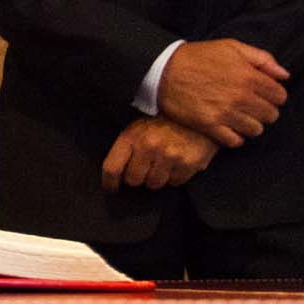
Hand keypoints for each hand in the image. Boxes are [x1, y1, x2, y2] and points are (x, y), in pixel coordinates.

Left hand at [101, 115, 216, 190]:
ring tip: (163, 162)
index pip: (112, 168)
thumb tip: (114, 176)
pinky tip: (177, 162)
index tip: (111, 187)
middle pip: (133, 180)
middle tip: (146, 166)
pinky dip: (174, 177)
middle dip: (138, 177)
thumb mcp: (137, 130)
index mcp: (132, 137)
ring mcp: (170, 156)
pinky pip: (174, 183)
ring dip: (157, 177)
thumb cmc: (162, 125)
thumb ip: (125, 150)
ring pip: (154, 184)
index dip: (109, 182)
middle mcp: (149, 146)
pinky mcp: (188, 164)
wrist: (194, 116)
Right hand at [158, 38, 288, 146]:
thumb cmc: (198, 56)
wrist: (163, 70)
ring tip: (240, 117)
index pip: (280, 96)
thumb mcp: (232, 47)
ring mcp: (225, 113)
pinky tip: (229, 128)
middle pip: (271, 115)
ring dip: (250, 125)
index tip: (264, 95)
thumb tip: (285, 75)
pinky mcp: (209, 126)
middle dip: (264, 111)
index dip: (274, 96)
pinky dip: (235, 137)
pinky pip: (235, 141)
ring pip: (255, 130)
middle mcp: (241, 97)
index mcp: (249, 76)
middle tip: (251, 107)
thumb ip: (262, 59)